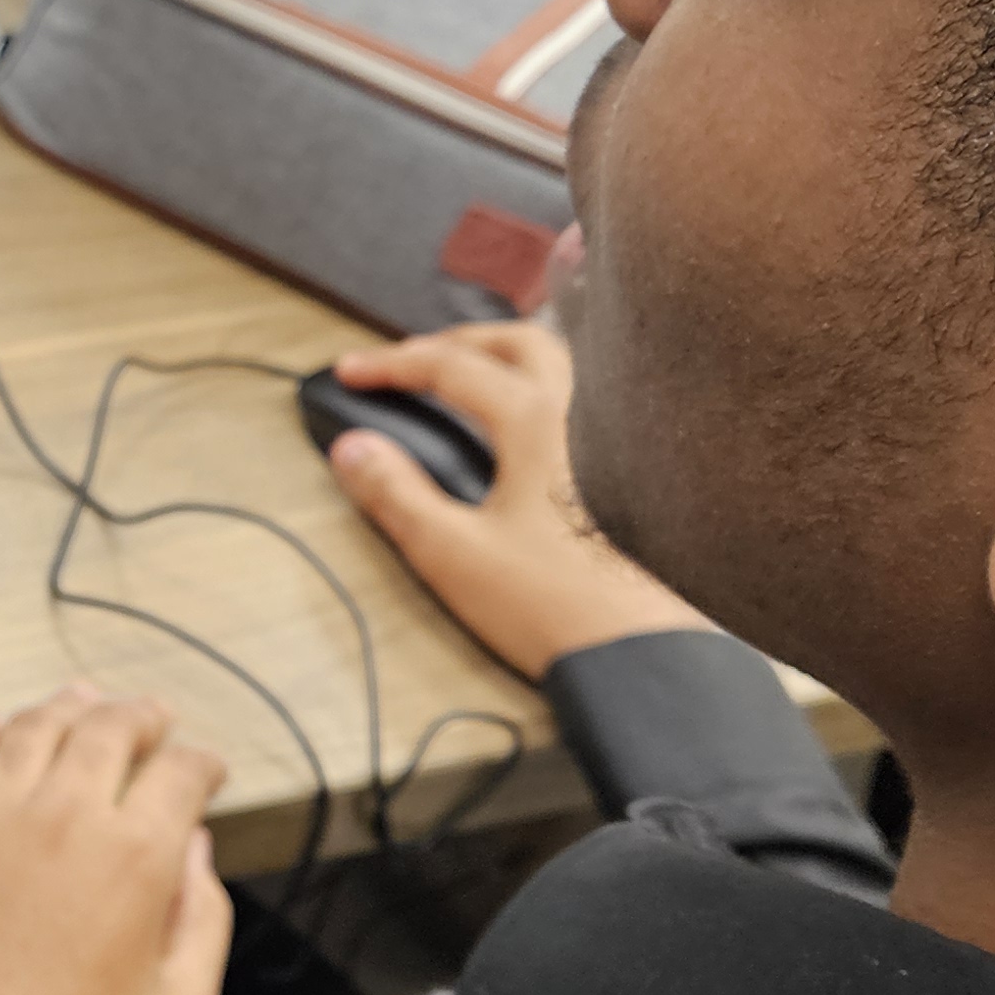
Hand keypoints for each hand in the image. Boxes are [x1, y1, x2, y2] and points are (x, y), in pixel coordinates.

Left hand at [0, 687, 232, 994]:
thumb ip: (205, 920)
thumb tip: (195, 848)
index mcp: (138, 856)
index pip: (183, 770)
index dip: (203, 763)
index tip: (205, 772)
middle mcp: (66, 814)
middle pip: (112, 726)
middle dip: (143, 716)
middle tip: (152, 719)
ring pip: (38, 723)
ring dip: (70, 707)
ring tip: (84, 703)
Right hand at [325, 323, 711, 681]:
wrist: (643, 652)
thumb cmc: (554, 606)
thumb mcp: (454, 555)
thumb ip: (396, 495)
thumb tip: (352, 448)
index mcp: (536, 421)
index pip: (451, 367)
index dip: (391, 365)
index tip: (351, 372)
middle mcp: (587, 411)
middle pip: (517, 344)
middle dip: (457, 343)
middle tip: (412, 362)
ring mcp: (623, 438)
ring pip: (566, 366)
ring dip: (511, 360)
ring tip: (475, 383)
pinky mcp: (641, 472)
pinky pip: (594, 403)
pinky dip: (551, 395)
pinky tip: (537, 434)